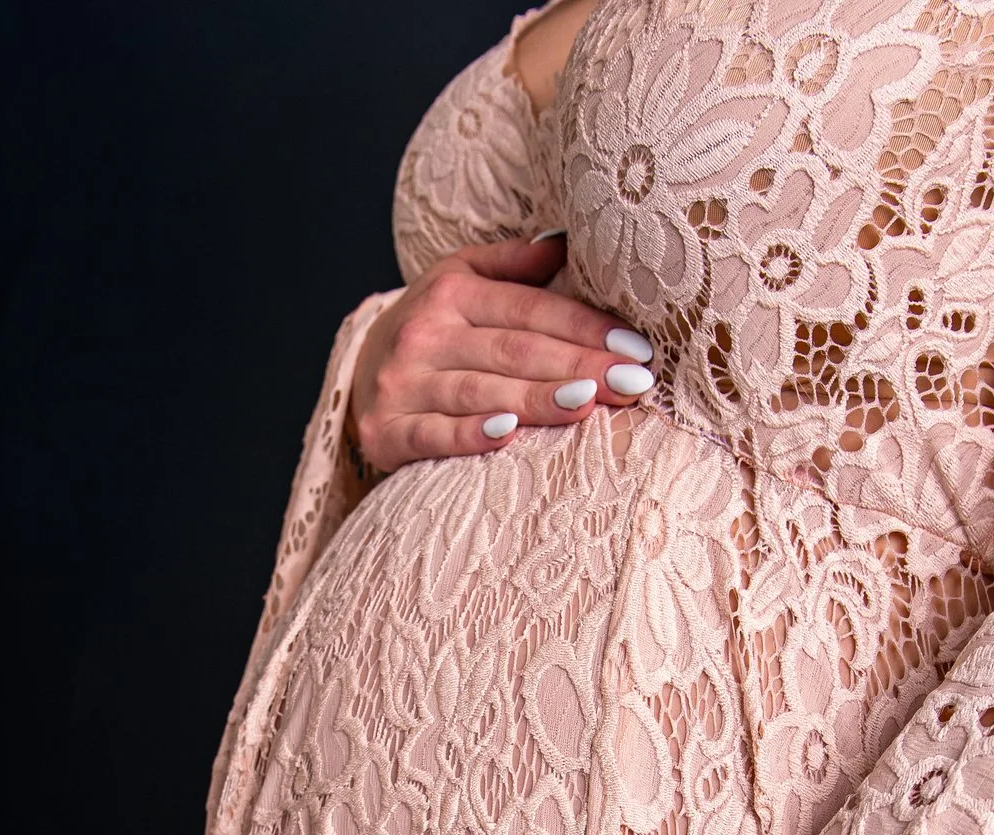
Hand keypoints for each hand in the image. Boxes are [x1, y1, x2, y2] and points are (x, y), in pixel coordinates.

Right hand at [347, 236, 656, 474]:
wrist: (356, 377)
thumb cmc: (431, 329)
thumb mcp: (460, 280)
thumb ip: (513, 263)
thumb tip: (568, 241)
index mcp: (451, 294)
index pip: (530, 310)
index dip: (585, 328)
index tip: (637, 348)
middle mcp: (425, 335)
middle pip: (514, 351)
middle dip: (579, 366)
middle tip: (634, 382)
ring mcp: (402, 384)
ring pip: (480, 392)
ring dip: (537, 399)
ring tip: (589, 402)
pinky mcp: (386, 432)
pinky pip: (432, 435)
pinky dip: (468, 435)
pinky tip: (507, 434)